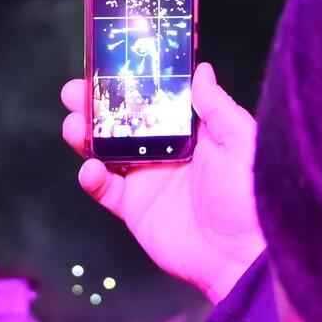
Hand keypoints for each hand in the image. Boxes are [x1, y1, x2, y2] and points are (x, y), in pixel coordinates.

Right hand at [61, 63, 265, 304]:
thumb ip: (217, 107)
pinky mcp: (135, 209)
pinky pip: (105, 190)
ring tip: (72, 124)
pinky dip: (92, 178)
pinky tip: (89, 168)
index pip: (153, 101)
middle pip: (121, 123)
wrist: (241, 255)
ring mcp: (147, 180)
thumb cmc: (250, 197)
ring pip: (105, 152)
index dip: (130, 85)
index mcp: (189, 134)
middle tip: (74, 91)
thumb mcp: (240, 143)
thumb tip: (202, 70)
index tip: (107, 66)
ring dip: (84, 136)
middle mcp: (164, 153)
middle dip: (95, 106)